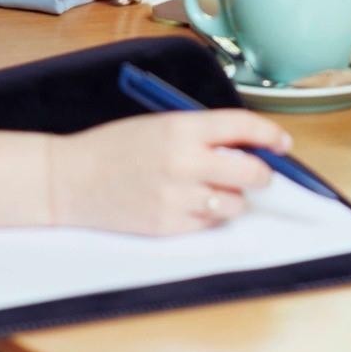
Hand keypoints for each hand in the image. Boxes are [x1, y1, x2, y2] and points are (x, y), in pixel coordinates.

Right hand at [48, 110, 287, 233]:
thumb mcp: (158, 125)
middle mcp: (184, 162)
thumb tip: (248, 145)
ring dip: (232, 197)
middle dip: (260, 172)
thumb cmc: (113, 148)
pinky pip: (210, 225)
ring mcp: (177, 197)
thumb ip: (202, 133)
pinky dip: (207, 217)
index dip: (270, 134)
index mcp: (181, 128)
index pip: (243, 126)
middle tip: (255, 172)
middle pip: (251, 171)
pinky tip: (186, 204)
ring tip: (209, 189)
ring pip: (236, 204)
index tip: (283, 143)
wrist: (68, 180)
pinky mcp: (169, 226)